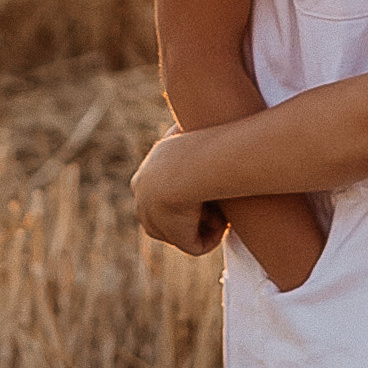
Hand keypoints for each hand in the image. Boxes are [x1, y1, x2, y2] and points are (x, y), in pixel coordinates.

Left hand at [133, 129, 226, 255]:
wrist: (190, 163)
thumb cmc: (193, 141)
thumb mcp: (184, 129)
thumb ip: (183, 131)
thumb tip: (189, 122)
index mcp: (142, 180)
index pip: (162, 196)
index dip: (189, 194)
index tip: (208, 186)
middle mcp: (143, 204)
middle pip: (171, 218)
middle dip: (196, 213)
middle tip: (219, 201)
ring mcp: (156, 224)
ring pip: (184, 232)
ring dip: (206, 223)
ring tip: (223, 208)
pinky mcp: (174, 238)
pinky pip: (196, 245)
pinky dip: (214, 236)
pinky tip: (224, 220)